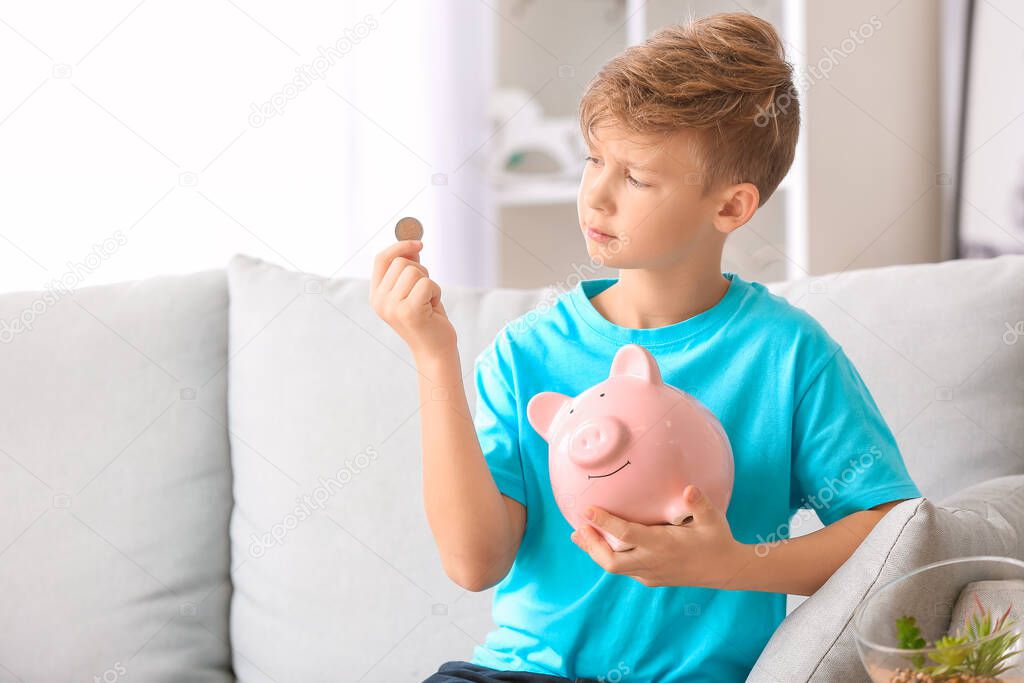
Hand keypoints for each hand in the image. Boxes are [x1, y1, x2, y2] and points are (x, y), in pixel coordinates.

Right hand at [370, 240, 455, 360]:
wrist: (435, 351)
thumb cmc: (428, 319)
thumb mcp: (415, 290)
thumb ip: (410, 269)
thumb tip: (412, 244)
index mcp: (376, 296)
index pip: (381, 259)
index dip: (399, 246)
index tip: (418, 243)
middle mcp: (379, 301)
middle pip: (402, 262)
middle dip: (421, 272)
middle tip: (426, 293)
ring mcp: (392, 307)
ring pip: (415, 271)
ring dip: (430, 283)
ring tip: (428, 303)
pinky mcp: (409, 312)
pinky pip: (427, 283)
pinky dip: (436, 292)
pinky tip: (433, 309)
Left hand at [570, 485, 744, 588]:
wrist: (725, 570)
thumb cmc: (717, 539)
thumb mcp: (712, 519)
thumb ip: (699, 504)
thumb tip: (688, 489)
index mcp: (662, 545)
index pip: (626, 534)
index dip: (605, 523)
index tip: (587, 510)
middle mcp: (652, 562)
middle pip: (610, 561)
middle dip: (591, 546)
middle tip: (577, 528)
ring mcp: (650, 574)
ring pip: (615, 568)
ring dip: (596, 552)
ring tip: (580, 535)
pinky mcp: (651, 579)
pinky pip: (624, 570)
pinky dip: (609, 558)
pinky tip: (601, 546)